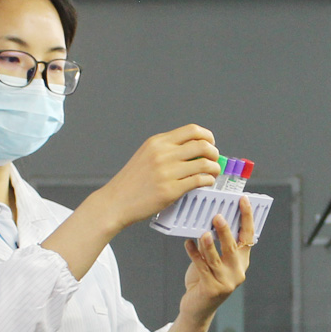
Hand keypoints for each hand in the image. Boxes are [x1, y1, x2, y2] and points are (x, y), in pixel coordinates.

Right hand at [86, 125, 221, 227]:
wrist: (116, 201)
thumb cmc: (131, 181)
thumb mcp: (146, 155)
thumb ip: (167, 149)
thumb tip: (194, 149)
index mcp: (158, 142)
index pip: (192, 130)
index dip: (207, 136)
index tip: (211, 143)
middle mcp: (163, 154)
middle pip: (202, 145)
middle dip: (214, 152)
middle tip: (214, 159)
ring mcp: (167, 172)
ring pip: (204, 163)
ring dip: (214, 168)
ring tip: (213, 172)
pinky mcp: (170, 190)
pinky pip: (199, 180)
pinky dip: (208, 180)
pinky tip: (206, 182)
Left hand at [179, 197, 255, 323]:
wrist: (198, 308)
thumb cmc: (205, 280)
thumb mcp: (215, 262)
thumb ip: (215, 246)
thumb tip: (209, 221)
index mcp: (242, 261)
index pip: (248, 236)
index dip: (247, 218)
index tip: (243, 201)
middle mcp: (237, 271)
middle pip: (233, 247)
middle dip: (226, 231)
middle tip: (217, 216)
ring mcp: (226, 282)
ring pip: (216, 259)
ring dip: (209, 245)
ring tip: (203, 233)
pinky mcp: (212, 289)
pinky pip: (201, 268)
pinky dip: (194, 254)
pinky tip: (188, 244)